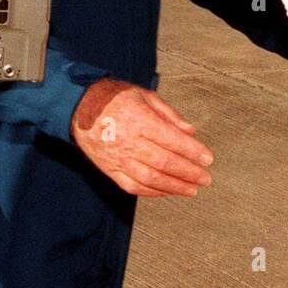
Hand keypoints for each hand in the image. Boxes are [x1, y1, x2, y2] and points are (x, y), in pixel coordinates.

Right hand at [71, 79, 213, 197]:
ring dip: (174, 187)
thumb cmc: (114, 97)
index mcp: (139, 119)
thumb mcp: (144, 95)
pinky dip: (153, 192)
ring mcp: (118, 158)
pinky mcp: (109, 169)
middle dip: (189, 173)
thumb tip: (191, 131)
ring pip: (150, 179)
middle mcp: (129, 141)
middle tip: (206, 178)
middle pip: (164, 162)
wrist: (79, 106)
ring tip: (192, 189)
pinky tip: (167, 192)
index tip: (208, 158)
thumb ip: (169, 114)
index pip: (172, 140)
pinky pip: (133, 186)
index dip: (193, 151)